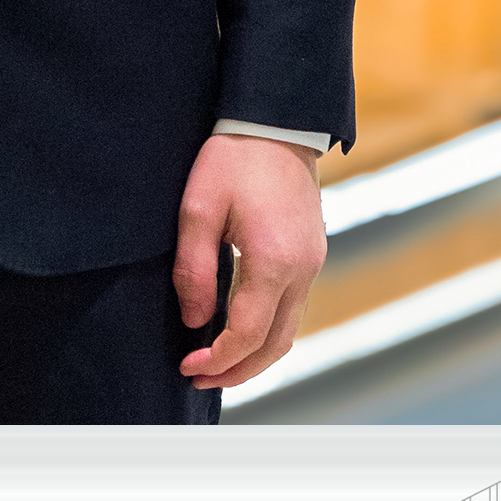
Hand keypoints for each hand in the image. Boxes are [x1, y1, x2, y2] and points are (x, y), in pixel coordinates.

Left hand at [172, 133, 325, 391]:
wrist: (276, 122)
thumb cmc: (233, 159)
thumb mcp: (198, 209)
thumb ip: (194, 269)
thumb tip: (194, 321)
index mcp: (273, 262)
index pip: (247, 334)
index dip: (217, 359)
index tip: (188, 366)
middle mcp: (302, 270)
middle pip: (275, 345)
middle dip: (237, 371)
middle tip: (200, 378)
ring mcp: (312, 263)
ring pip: (288, 331)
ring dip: (255, 355)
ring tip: (219, 364)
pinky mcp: (312, 254)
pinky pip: (293, 308)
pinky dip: (267, 331)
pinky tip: (240, 330)